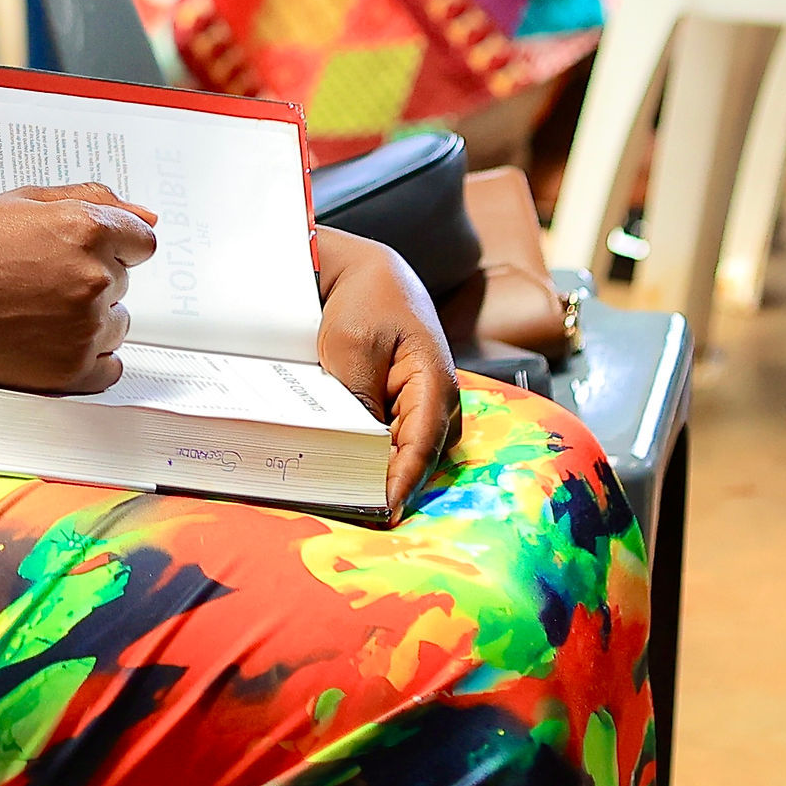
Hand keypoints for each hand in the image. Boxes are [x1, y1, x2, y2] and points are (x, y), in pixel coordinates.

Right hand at [0, 184, 157, 393]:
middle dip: (89, 278)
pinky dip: (87, 358)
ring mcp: (84, 328)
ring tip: (34, 311)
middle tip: (37, 280)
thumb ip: (91, 199)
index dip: (111, 245)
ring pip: (117, 324)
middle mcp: (93, 278)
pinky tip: (48, 342)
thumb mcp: (19, 202)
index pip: (141, 241)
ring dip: (89, 319)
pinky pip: (109, 368)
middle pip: (123, 281)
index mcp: (84, 228)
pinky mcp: (71, 371)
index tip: (82, 253)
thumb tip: (145, 214)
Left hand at [312, 227, 459, 515]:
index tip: (381, 513)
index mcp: (435, 384)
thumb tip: (361, 447)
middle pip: (418, 459)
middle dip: (389, 487)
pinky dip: (375, 457)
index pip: (421, 448)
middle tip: (353, 513)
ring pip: (407, 454)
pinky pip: (394, 440)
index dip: (400, 484)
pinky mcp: (404, 406)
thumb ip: (360, 398)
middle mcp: (438, 401)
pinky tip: (348, 469)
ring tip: (347, 499)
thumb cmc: (365, 300)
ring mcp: (423, 406)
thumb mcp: (352, 347)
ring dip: (381, 475)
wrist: (366, 272)